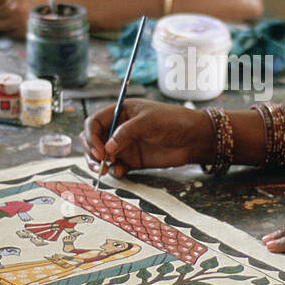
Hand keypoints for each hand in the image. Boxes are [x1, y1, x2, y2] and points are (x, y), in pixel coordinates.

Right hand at [81, 99, 211, 177]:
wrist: (193, 138)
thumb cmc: (172, 121)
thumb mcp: (148, 122)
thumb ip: (126, 133)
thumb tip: (106, 149)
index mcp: (120, 112)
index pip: (94, 122)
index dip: (91, 136)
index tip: (99, 150)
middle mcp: (118, 128)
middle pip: (93, 140)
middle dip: (91, 151)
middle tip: (100, 162)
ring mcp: (124, 145)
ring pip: (101, 155)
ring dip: (98, 163)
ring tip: (105, 170)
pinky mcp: (132, 160)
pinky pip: (115, 167)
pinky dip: (113, 171)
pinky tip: (120, 172)